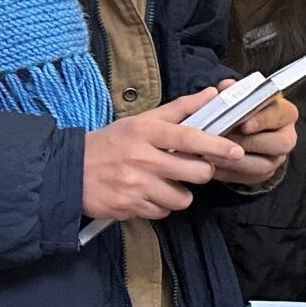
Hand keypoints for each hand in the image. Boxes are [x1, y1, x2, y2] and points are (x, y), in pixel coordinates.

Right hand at [81, 91, 244, 222]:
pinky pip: (162, 212)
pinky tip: (146, 194)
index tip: (236, 151)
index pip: (189, 138)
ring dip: (178, 193)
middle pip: (196, 173)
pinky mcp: (128, 207)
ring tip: (163, 183)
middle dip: (201, 173)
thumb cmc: (110, 144)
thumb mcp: (141, 121)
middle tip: (191, 168)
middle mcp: (142, 158)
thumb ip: (180, 109)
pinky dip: (159, 206)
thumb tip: (212, 94)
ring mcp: (135, 185)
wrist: (69, 171)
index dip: (216, 146)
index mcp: (146, 132)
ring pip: (182, 198)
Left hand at [214, 90, 297, 185]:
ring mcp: (277, 158)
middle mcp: (287, 137)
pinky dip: (228, 173)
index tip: (244, 124)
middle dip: (249, 144)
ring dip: (236, 162)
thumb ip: (231, 91)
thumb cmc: (241, 109)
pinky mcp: (264, 174)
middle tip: (223, 142)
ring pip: (263, 166)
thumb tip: (225, 87)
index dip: (263, 120)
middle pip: (279, 144)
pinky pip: (249, 178)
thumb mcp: (237, 96)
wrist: (239, 130)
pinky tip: (210, 166)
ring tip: (212, 155)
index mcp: (285, 113)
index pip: (280, 115)